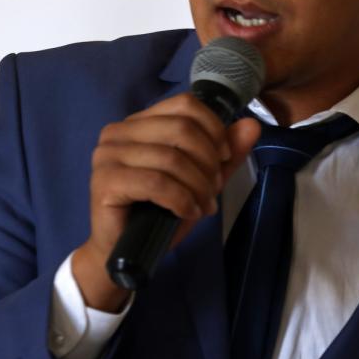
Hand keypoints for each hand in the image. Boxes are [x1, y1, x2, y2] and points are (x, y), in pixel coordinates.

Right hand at [72, 93, 259, 311]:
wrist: (124, 254)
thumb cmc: (157, 214)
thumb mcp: (199, 179)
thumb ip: (225, 152)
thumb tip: (252, 125)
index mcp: (138, 123)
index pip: (184, 104)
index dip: (213, 129)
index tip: (224, 158)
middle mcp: (118, 132)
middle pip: (181, 129)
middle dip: (208, 162)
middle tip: (213, 189)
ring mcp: (107, 155)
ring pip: (171, 158)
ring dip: (198, 186)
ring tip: (203, 205)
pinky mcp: (105, 181)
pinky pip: (156, 183)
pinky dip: (181, 199)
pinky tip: (188, 212)